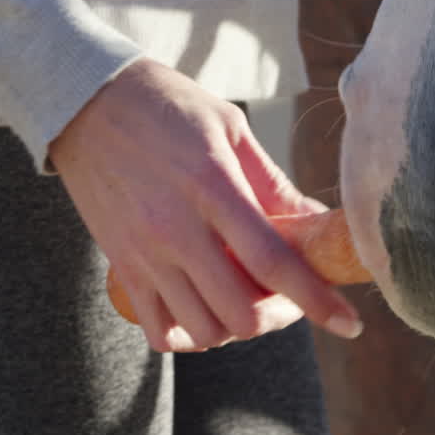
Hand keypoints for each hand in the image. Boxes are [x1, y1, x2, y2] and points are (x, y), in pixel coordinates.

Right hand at [49, 58, 363, 351]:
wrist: (84, 101)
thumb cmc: (167, 106)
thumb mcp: (229, 127)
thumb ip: (273, 184)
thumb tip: (317, 223)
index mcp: (212, 187)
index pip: (273, 261)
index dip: (316, 300)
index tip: (349, 324)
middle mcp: (177, 228)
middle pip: (241, 312)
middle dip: (278, 317)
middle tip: (287, 299)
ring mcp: (145, 252)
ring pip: (204, 330)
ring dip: (235, 327)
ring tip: (244, 300)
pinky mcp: (121, 264)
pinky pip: (159, 330)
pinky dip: (189, 334)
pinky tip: (203, 308)